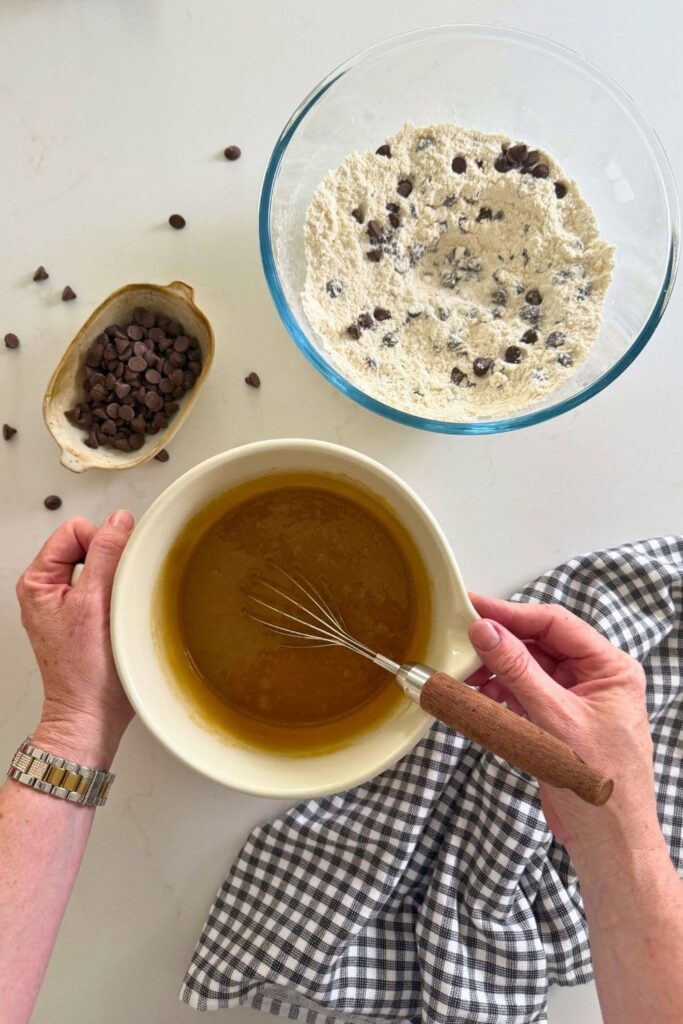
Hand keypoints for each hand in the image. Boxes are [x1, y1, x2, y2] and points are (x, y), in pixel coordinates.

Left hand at [16, 511, 134, 767]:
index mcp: (38, 581)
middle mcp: (49, 589)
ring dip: (119, 582)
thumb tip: (118, 521)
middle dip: (111, 564)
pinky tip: (123, 619)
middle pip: (89, 546)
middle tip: (115, 596)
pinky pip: (110, 588)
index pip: (74, 530)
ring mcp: (68, 604)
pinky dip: (122, 597)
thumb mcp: (94, 604)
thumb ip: (105, 555)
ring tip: (118, 612)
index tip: (113, 572)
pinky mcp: (87, 617)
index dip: (99, 544)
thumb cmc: (85, 673)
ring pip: (102, 567)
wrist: (92, 716)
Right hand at [467, 595, 661, 866]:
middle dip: (500, 642)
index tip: (475, 607)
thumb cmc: (599, 786)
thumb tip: (486, 631)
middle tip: (461, 636)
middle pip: (540, 644)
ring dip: (495, 669)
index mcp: (610, 669)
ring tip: (462, 669)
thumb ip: (518, 670)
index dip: (512, 614)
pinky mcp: (557, 723)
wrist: (608, 843)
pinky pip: (523, 695)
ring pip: (528, 670)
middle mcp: (595, 679)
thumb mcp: (554, 719)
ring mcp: (575, 701)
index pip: (556, 624)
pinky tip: (475, 694)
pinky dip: (499, 694)